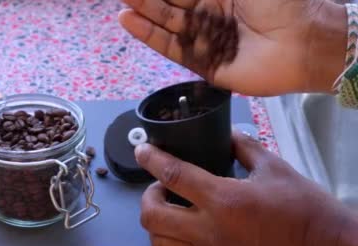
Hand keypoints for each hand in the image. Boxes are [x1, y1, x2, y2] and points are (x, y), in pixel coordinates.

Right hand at [118, 0, 346, 95]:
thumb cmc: (280, 4)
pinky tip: (129, 21)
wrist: (301, 43)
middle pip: (170, 5)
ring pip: (166, 24)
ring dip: (142, 12)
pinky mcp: (201, 64)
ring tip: (120, 3)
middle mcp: (210, 16)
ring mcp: (204, 40)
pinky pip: (171, 48)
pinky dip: (149, 35)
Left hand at [135, 131, 357, 245]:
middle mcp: (209, 231)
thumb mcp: (276, 169)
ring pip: (158, 245)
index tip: (142, 150)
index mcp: (223, 199)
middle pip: (151, 216)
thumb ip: (244, 149)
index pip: (172, 174)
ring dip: (156, 225)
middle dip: (147, 197)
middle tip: (160, 188)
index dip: (151, 159)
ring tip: (169, 212)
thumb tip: (228, 135)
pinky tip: (182, 237)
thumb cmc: (307, 211)